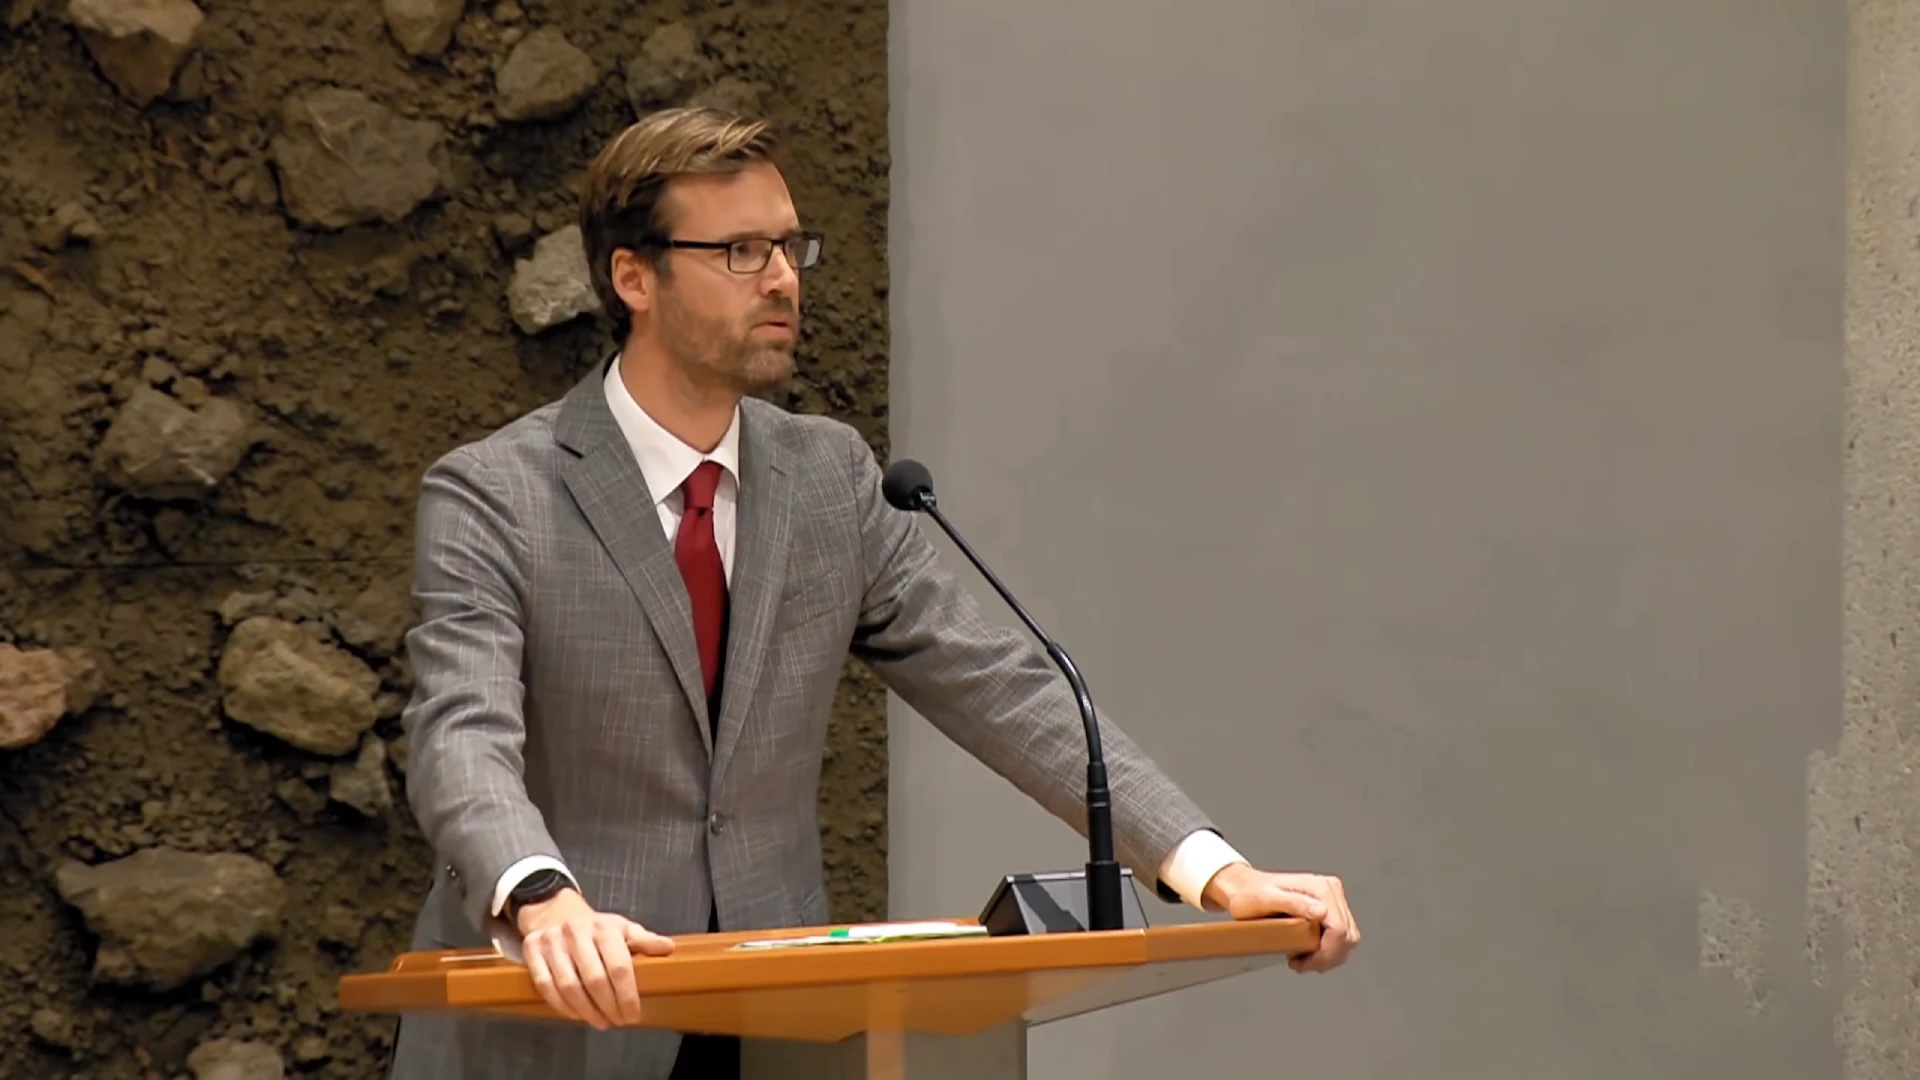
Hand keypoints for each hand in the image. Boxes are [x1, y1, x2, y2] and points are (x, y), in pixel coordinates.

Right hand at [515, 888, 675, 1028]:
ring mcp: (552, 942)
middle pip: (594, 980)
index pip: (619, 967)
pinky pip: (546, 986)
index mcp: (604, 927)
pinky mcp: (532, 951)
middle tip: (618, 1022)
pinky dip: (562, 1006)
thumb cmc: (595, 927)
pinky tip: (576, 1014)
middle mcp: (577, 932)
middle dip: (609, 1007)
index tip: (633, 1014)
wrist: (555, 911)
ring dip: (586, 1011)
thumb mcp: (622, 928)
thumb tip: (668, 948)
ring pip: (569, 986)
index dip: (627, 995)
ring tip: (600, 1022)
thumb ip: (644, 940)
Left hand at [1202, 863, 1359, 973]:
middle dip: (1327, 957)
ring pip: (1347, 939)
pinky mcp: (1330, 909)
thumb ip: (1293, 903)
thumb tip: (1321, 912)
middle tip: (1301, 965)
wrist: (1243, 888)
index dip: (1326, 953)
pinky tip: (1307, 953)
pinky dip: (1327, 950)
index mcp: (1320, 888)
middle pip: (1347, 936)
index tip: (1303, 963)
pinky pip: (1340, 937)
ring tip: (1302, 961)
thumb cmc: (1248, 894)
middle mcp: (1331, 891)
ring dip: (1328, 956)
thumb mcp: (1264, 900)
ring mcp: (1332, 899)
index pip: (1339, 929)